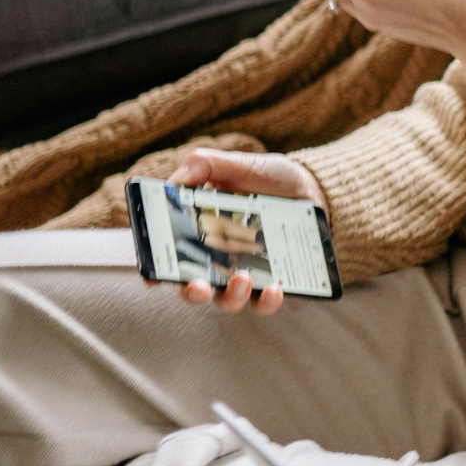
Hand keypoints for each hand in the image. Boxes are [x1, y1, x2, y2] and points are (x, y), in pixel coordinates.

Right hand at [163, 148, 327, 313]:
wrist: (311, 188)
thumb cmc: (266, 177)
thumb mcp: (236, 164)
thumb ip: (205, 165)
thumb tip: (179, 178)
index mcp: (198, 232)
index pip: (167, 257)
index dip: (154, 270)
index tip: (153, 275)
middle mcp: (216, 259)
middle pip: (193, 287)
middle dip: (192, 292)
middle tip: (199, 286)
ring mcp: (244, 273)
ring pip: (227, 299)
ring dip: (231, 295)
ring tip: (244, 277)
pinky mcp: (272, 281)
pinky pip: (264, 301)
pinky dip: (267, 300)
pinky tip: (274, 289)